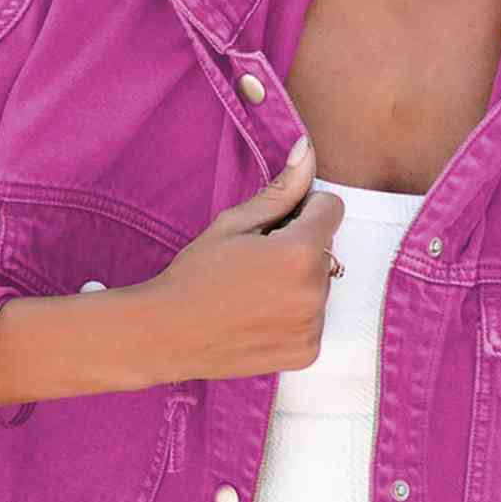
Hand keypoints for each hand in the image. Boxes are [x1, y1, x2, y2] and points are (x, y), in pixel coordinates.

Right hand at [141, 135, 344, 381]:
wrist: (168, 335)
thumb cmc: (195, 275)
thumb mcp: (234, 224)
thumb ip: (280, 191)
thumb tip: (308, 150)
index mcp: (299, 252)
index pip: (332, 209)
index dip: (304, 210)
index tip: (276, 226)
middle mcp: (315, 291)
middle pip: (328, 250)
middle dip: (301, 248)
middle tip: (256, 264)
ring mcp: (313, 326)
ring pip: (321, 286)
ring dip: (299, 283)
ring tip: (255, 293)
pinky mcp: (308, 352)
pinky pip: (314, 321)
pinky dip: (294, 317)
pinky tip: (260, 318)